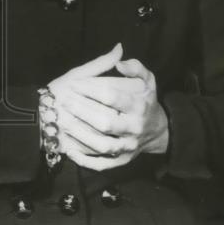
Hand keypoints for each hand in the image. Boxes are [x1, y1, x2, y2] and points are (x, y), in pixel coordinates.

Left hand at [46, 45, 168, 170]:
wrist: (158, 131)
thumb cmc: (146, 100)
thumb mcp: (148, 80)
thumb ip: (135, 67)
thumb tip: (119, 60)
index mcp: (139, 106)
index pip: (112, 96)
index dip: (91, 88)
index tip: (74, 83)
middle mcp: (135, 128)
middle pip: (106, 122)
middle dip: (83, 111)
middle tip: (65, 101)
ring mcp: (128, 147)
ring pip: (103, 145)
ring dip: (82, 136)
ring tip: (65, 122)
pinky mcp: (122, 161)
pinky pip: (103, 164)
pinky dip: (86, 160)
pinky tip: (70, 152)